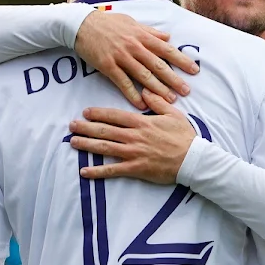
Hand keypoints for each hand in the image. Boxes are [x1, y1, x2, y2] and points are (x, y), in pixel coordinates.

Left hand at [70, 91, 196, 184]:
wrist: (193, 159)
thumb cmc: (184, 137)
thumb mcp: (173, 114)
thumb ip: (157, 102)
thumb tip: (145, 92)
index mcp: (142, 122)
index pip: (115, 115)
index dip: (99, 113)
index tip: (86, 112)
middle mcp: (134, 136)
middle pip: (105, 130)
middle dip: (86, 127)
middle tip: (71, 126)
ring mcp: (134, 153)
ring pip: (105, 148)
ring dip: (87, 145)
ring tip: (73, 143)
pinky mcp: (136, 168)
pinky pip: (113, 170)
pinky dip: (97, 171)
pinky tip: (84, 172)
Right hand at [74, 11, 198, 108]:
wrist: (82, 24)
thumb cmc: (108, 22)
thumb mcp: (132, 22)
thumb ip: (150, 31)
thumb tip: (168, 37)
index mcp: (142, 36)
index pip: (166, 49)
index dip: (181, 60)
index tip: (194, 70)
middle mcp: (134, 47)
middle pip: (158, 65)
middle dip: (174, 79)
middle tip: (186, 91)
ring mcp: (121, 57)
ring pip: (143, 76)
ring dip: (158, 89)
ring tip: (170, 100)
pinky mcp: (108, 66)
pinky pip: (123, 83)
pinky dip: (133, 94)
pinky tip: (142, 104)